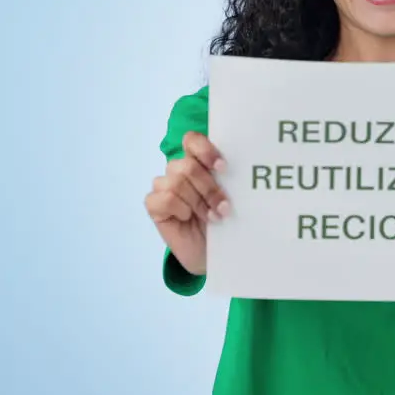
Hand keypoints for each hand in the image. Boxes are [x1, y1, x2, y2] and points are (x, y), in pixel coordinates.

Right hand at [144, 131, 229, 275]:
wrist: (210, 254)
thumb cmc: (223, 223)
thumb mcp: (231, 199)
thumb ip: (228, 180)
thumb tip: (241, 170)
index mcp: (198, 162)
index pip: (192, 140)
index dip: (205, 150)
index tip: (223, 168)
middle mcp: (179, 171)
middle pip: (188, 166)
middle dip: (208, 188)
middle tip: (223, 207)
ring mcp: (164, 187)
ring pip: (177, 182)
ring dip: (198, 202)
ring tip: (211, 217)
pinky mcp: (154, 205)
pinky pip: (165, 198)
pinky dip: (180, 209)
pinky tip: (187, 219)